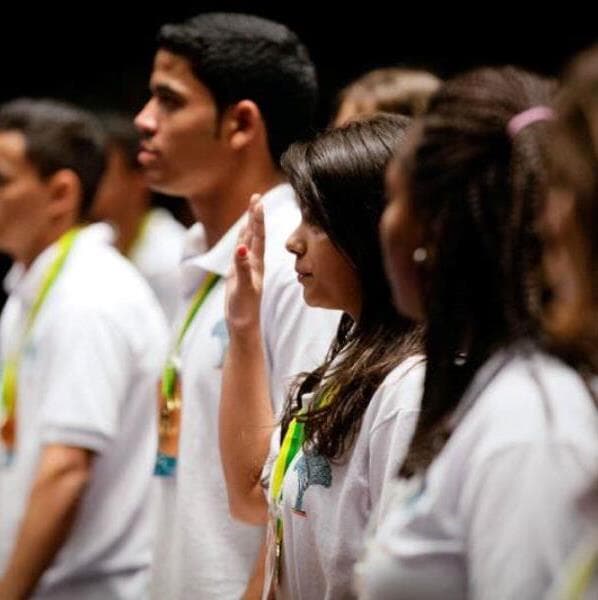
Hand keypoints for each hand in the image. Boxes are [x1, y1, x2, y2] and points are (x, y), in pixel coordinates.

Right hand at [225, 194, 265, 334]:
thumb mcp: (243, 287)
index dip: (258, 218)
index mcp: (256, 263)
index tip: (258, 201)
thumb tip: (241, 248)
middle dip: (255, 215)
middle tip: (256, 196)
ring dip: (249, 224)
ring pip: (248, 241)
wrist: (244, 325)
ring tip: (252, 208)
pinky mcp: (238, 273)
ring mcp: (246, 267)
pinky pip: (240, 252)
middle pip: (255, 234)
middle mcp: (253, 263)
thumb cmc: (245, 308)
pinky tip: (241, 236)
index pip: (258, 236)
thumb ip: (242, 267)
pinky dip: (240, 240)